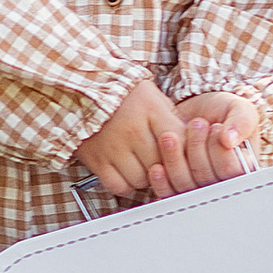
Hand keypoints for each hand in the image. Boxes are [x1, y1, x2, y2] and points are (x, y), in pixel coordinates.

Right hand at [75, 71, 187, 200]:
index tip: (183, 152)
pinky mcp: (97, 160)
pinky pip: (119, 186)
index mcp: (151, 110)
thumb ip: (171, 119)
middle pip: (162, 163)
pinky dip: (126, 185)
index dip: (185, 151)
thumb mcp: (153, 96)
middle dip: (166, 165)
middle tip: (163, 160)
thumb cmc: (121, 92)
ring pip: (142, 179)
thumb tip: (192, 142)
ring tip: (144, 164)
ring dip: (147, 177)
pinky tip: (128, 173)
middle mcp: (133, 130)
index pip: (180, 141)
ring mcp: (114, 147)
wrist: (81, 86)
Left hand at [148, 90, 262, 194]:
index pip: (233, 171)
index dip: (221, 152)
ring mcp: (199, 188)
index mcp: (244, 168)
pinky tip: (157, 167)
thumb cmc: (221, 110)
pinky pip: (169, 195)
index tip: (215, 127)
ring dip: (176, 161)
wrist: (193, 110)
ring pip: (186, 186)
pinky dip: (162, 183)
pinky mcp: (178, 189)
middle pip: (207, 180)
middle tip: (196, 123)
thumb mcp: (238, 108)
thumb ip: (241, 121)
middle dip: (198, 150)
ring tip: (170, 136)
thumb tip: (229, 140)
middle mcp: (223, 183)